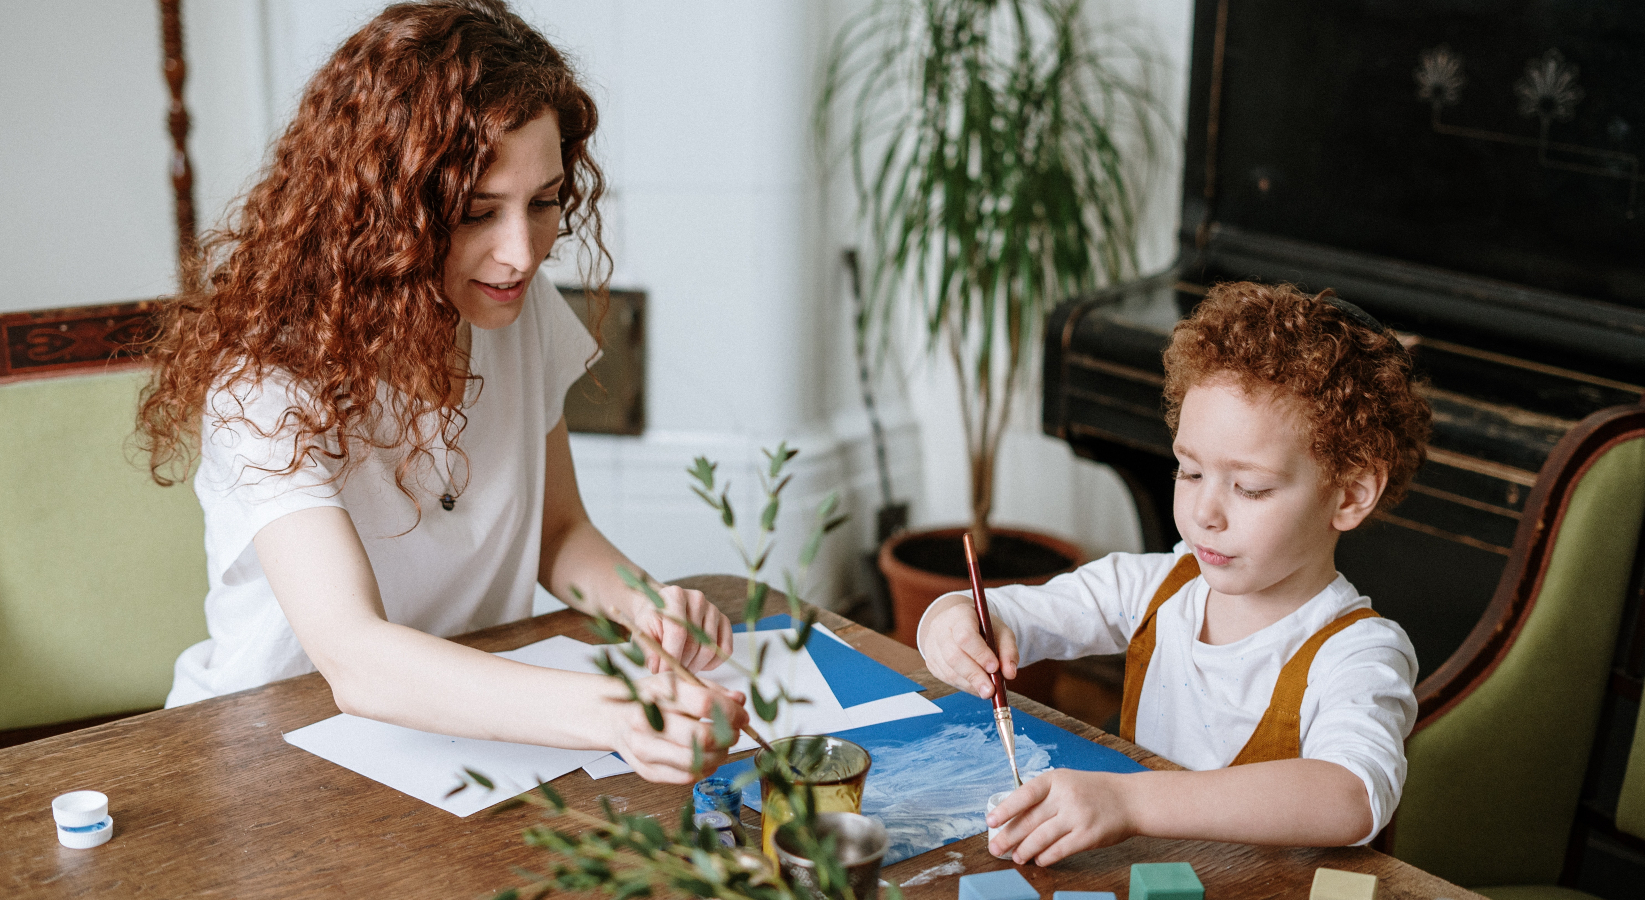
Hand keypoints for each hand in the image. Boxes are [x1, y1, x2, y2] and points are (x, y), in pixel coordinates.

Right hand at [611, 673, 749, 783]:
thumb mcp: (680, 682)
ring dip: (719, 755)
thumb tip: (739, 700)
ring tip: (722, 746)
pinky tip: (707, 757)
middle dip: (728, 736)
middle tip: (734, 732)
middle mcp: (646, 719)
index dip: (731, 712)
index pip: (704, 703)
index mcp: (658, 691)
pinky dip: (705, 768)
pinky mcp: (646, 770)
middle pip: (701, 736)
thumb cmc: (652, 698)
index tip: (742, 715)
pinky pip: (686, 776)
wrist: (615, 716)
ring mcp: (644, 747)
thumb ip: (711, 691)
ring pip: (695, 761)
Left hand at [630, 584, 733, 673]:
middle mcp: (697, 599)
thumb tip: (658, 667)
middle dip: (682, 665)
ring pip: (710, 650)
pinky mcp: (723, 620)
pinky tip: (697, 662)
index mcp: (675, 596)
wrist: (662, 606)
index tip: (662, 672)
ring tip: (681, 667)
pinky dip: (712, 663)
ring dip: (695, 666)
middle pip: (695, 644)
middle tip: (670, 672)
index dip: (671, 657)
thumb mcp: (642, 630)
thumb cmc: (651, 618)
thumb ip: (648, 649)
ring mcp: (713, 609)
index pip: (678, 632)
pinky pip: (725, 650)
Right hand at [920, 597, 1018, 698]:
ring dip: (970, 684)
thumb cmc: (982, 628)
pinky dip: (964, 685)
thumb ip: (1008, 651)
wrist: (958, 625)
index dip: (980, 654)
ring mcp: (933, 646)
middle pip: (954, 656)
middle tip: (991, 690)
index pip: (965, 636)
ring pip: (949, 671)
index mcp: (959, 614)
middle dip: (975, 675)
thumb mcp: (1001, 632)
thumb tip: (1010, 674)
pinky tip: (976, 686)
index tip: (994, 667)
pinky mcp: (931, 662)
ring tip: (987, 690)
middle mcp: (941, 628)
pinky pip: (947, 678)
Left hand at [986, 769, 1137, 864]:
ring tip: (1016, 857)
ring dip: (1025, 850)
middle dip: (1009, 837)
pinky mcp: (1088, 835)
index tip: (990, 822)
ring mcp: (1077, 816)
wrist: (1130, 800)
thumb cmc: (1094, 792)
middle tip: (995, 848)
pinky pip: (1060, 850)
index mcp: (1056, 779)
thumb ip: (1044, 797)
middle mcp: (1066, 796)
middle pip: (1029, 820)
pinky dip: (1046, 857)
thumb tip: (1014, 819)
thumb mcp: (1067, 783)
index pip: (1024, 794)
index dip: (1005, 809)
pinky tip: (1039, 860)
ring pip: (1041, 837)